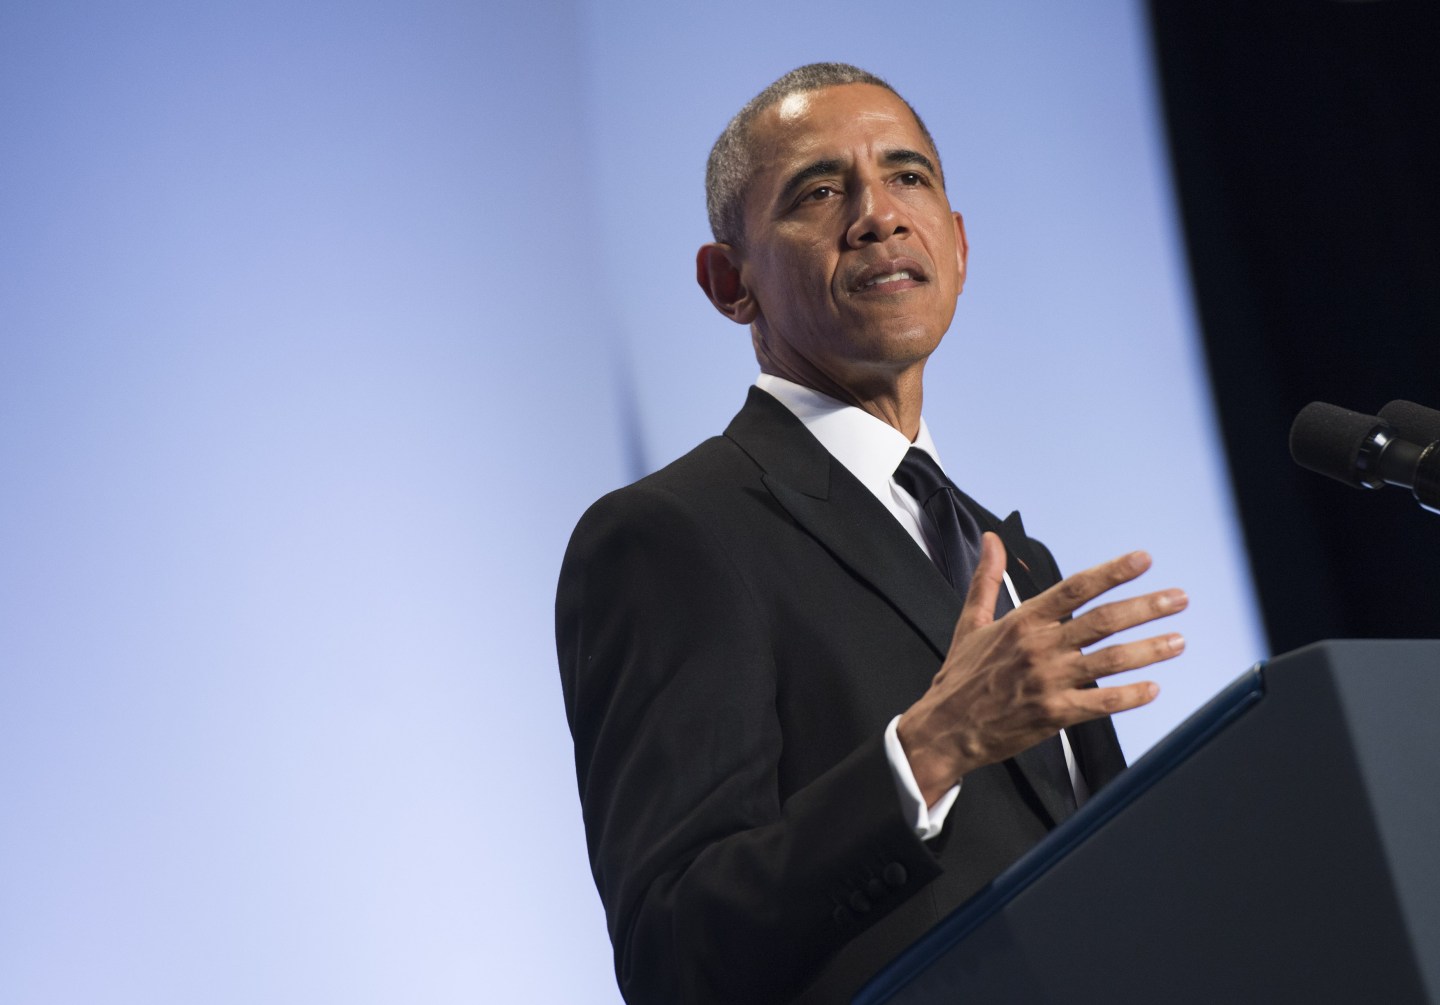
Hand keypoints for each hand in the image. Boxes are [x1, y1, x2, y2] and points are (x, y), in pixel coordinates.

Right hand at [897, 533, 1186, 805]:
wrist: (946, 729)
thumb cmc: (960, 676)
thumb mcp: (971, 622)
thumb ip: (987, 579)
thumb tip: (991, 539)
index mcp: (1022, 621)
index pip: (1075, 588)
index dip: (1112, 572)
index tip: (1143, 560)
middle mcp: (1039, 647)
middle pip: (1102, 621)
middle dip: (1146, 607)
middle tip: (1179, 599)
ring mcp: (1049, 681)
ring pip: (1110, 661)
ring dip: (1149, 650)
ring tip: (1179, 640)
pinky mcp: (1054, 714)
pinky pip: (1101, 703)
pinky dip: (1129, 696)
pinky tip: (1153, 689)